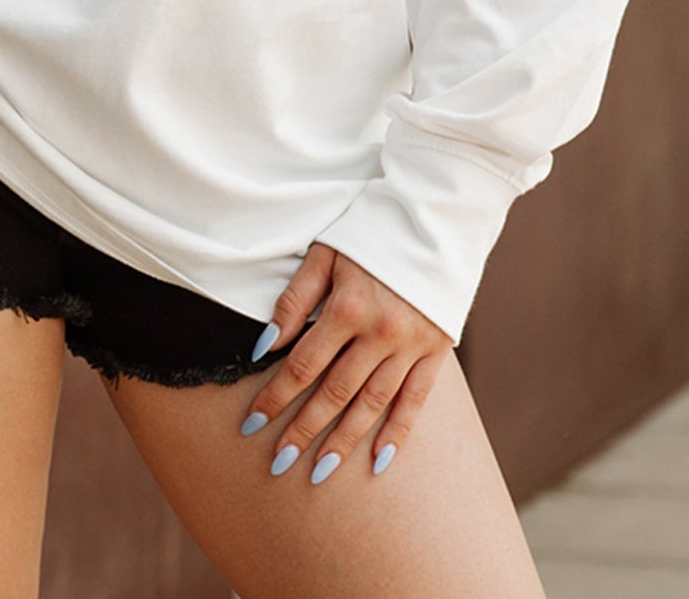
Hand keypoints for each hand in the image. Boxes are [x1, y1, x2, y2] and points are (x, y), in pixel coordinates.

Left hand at [240, 242, 451, 483]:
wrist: (434, 217)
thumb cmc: (370, 229)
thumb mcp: (325, 252)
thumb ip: (295, 299)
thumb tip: (264, 344)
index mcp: (349, 307)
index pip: (303, 365)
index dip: (274, 397)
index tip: (252, 425)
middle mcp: (381, 333)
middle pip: (334, 393)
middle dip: (302, 430)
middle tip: (277, 463)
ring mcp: (411, 346)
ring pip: (372, 405)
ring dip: (343, 441)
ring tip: (317, 471)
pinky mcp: (436, 352)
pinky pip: (415, 402)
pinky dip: (397, 433)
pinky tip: (377, 461)